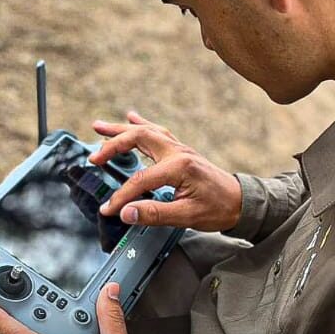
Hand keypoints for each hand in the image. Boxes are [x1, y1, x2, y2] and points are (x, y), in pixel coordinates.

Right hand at [89, 110, 242, 232]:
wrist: (240, 202)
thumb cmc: (218, 209)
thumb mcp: (187, 216)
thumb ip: (155, 214)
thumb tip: (126, 213)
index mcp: (179, 167)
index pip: (141, 180)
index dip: (122, 196)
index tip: (109, 208)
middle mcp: (178, 152)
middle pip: (138, 138)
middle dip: (113, 145)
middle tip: (94, 156)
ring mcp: (179, 148)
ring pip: (145, 131)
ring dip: (121, 129)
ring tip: (99, 127)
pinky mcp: (180, 150)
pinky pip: (157, 131)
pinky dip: (141, 124)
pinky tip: (131, 117)